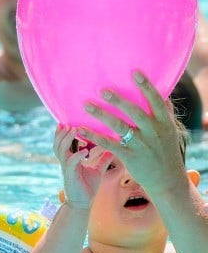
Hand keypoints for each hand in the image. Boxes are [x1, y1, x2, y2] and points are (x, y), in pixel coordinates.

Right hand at [54, 125, 111, 209]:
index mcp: (70, 160)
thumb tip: (114, 147)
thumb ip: (103, 158)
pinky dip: (77, 155)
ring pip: (61, 151)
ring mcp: (67, 168)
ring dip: (66, 140)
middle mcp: (66, 162)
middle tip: (65, 122)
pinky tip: (84, 150)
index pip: (63, 143)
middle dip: (60, 133)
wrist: (82, 204)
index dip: (63, 133)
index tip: (67, 121)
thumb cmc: (88, 187)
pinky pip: (71, 163)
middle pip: (58, 144)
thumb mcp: (98, 170)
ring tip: (73, 130)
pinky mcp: (71, 175)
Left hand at [80, 71, 186, 195]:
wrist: (167, 179)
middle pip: (135, 112)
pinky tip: (81, 129)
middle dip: (119, 101)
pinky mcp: (129, 156)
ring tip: (86, 105)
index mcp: (164, 123)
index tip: (135, 73)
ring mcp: (141, 144)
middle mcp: (153, 132)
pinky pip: (109, 144)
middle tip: (103, 89)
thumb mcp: (171, 132)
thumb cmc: (166, 152)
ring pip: (119, 127)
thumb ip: (166, 113)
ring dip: (102, 115)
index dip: (146, 87)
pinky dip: (94, 136)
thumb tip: (164, 95)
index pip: (156, 101)